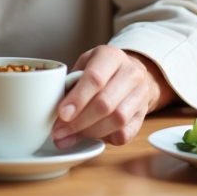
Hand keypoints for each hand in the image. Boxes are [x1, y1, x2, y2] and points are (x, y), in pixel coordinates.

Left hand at [51, 46, 175, 147]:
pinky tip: (92, 137)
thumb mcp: (84, 65)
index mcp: (111, 56)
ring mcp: (141, 94)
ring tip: (70, 136)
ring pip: (117, 120)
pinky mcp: (143, 114)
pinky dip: (107, 138)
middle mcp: (131, 73)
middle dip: (79, 122)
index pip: (95, 78)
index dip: (77, 99)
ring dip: (89, 132)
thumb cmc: (101, 69)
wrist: (132, 72)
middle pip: (105, 103)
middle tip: (59, 132)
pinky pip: (126, 133)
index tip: (61, 114)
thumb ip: (70, 85)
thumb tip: (53, 115)